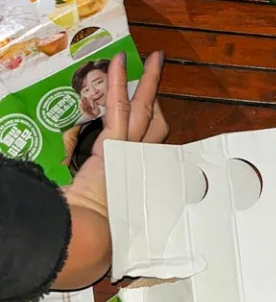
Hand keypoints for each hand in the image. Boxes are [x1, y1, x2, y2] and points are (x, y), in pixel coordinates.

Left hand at [54, 51, 166, 289]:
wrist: (89, 243)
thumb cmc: (96, 242)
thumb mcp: (106, 231)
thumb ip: (109, 225)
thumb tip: (102, 238)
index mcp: (138, 183)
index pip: (151, 150)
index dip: (153, 131)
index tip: (154, 117)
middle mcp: (142, 166)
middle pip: (155, 126)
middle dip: (157, 99)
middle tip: (159, 75)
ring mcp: (131, 154)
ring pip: (144, 111)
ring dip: (147, 81)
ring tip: (154, 58)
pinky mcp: (115, 147)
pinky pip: (120, 108)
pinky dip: (118, 82)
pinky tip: (118, 61)